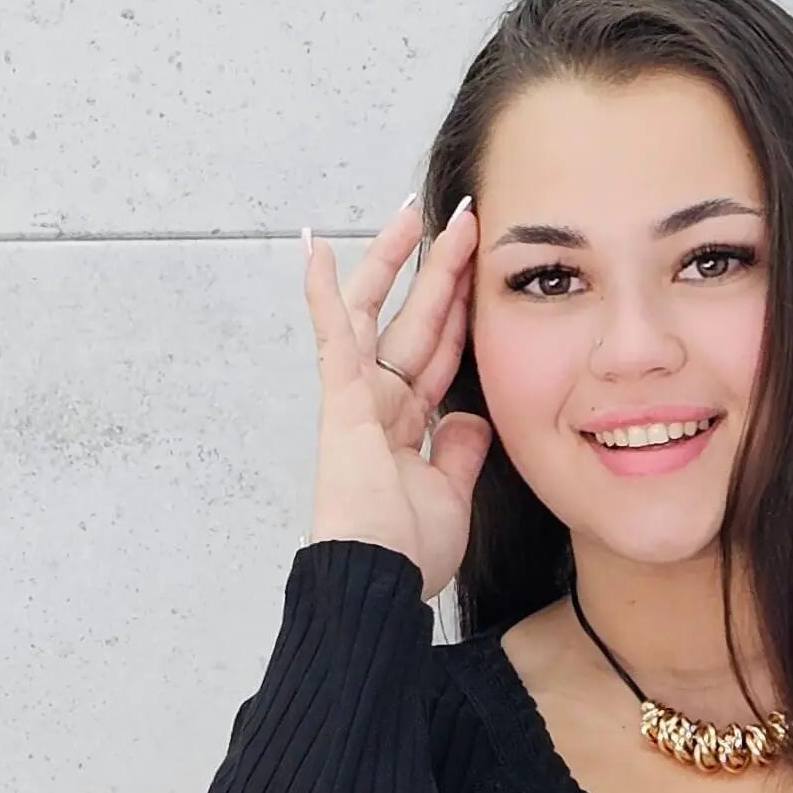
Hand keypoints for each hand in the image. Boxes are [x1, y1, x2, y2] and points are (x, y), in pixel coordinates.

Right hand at [302, 195, 492, 597]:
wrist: (380, 578)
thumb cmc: (408, 553)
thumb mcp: (451, 495)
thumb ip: (458, 451)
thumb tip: (470, 418)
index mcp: (406, 427)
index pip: (440, 357)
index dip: (459, 315)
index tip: (478, 275)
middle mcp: (380, 405)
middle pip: (415, 323)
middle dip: (440, 273)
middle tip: (463, 223)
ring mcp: (357, 399)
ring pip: (377, 315)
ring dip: (394, 263)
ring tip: (412, 214)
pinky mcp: (339, 400)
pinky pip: (332, 336)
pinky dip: (321, 292)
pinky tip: (315, 244)